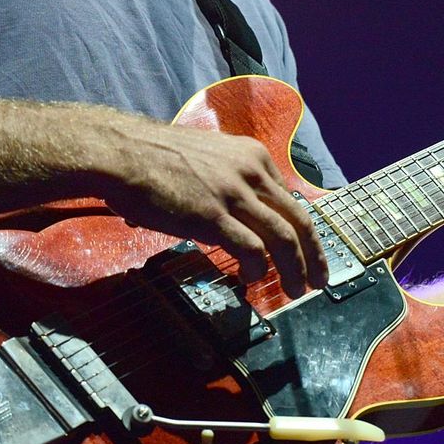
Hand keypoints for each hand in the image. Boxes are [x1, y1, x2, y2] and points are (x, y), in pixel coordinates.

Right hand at [98, 121, 330, 297]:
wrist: (125, 153)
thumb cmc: (157, 158)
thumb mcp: (210, 159)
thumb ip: (231, 182)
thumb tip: (239, 217)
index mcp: (253, 157)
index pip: (291, 199)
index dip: (302, 232)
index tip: (306, 253)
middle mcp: (252, 172)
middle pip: (297, 220)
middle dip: (312, 255)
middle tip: (318, 281)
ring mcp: (234, 194)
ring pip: (283, 238)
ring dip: (294, 269)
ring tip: (294, 290)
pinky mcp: (213, 216)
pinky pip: (252, 249)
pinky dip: (258, 268)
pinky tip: (252, 279)